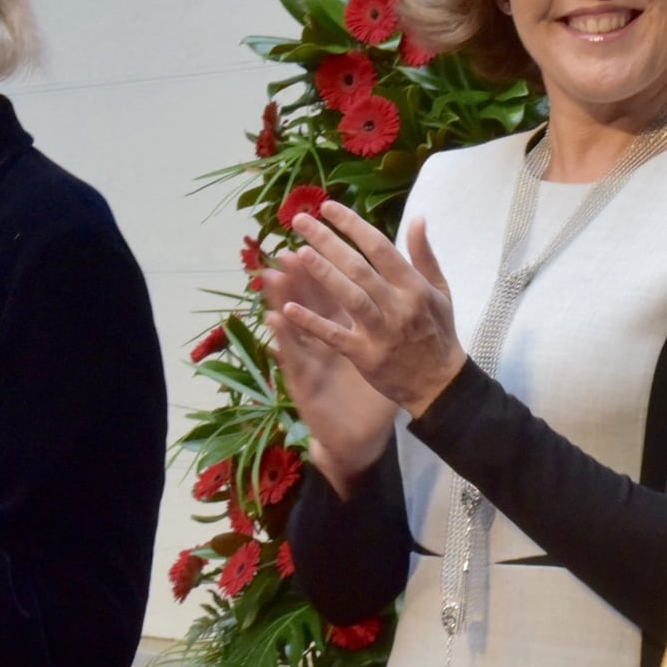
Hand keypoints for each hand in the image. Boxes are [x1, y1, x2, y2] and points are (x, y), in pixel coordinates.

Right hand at [263, 253, 402, 495]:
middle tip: (289, 242)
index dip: (330, 257)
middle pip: (310, 297)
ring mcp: (312, 358)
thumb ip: (389, 313)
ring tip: (271, 272)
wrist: (361, 438)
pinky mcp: (304, 382)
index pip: (338, 284)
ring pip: (295, 322)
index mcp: (347, 324)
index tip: (323, 229)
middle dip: (301, 270)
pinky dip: (285, 338)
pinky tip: (275, 319)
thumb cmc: (374, 389)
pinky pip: (293, 357)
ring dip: (283, 296)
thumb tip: (396, 281)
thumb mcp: (382, 351)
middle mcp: (324, 337)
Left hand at [273, 205, 468, 416]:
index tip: (328, 207)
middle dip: (328, 241)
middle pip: (358, 267)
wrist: (440, 385)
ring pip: (348, 297)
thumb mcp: (440, 291)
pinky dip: (312, 323)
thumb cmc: (438, 332)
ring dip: (322, 274)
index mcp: (414, 286)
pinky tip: (289, 308)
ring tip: (297, 253)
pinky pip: (334, 336)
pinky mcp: (365, 356)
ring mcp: (380, 331)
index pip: (380, 247)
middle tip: (300, 221)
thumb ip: (424, 255)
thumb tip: (417, 218)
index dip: (353, 225)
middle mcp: (397, 305)